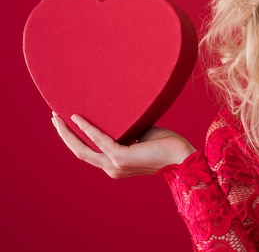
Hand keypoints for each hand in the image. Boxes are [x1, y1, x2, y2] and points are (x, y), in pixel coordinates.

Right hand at [51, 112, 196, 178]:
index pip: (89, 152)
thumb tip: (118, 114)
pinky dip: (87, 127)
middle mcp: (112, 168)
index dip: (74, 139)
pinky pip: (98, 140)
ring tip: (57, 116)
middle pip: (79, 152)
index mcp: (116, 165)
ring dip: (68, 132)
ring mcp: (115, 165)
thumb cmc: (166, 144)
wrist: (182, 156)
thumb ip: (127, 129)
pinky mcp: (120, 158)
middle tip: (53, 117)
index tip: (64, 123)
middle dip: (64, 135)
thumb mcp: (141, 134)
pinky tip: (77, 117)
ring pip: (82, 149)